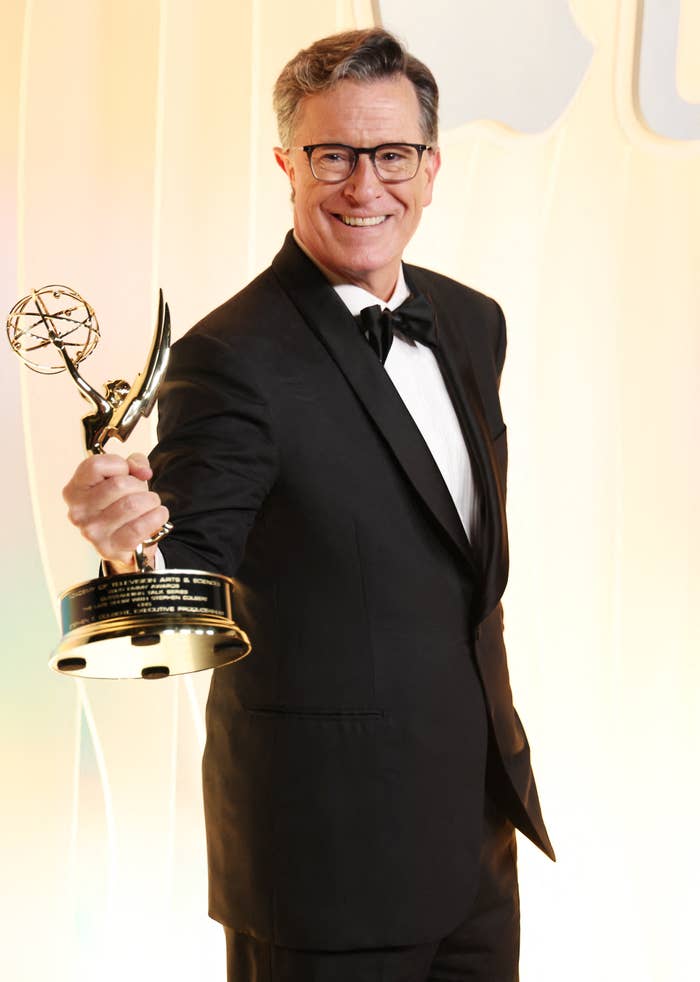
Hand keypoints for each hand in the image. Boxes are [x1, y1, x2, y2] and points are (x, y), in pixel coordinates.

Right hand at [62, 452, 168, 572]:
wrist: (124, 542)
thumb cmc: (121, 504)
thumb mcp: (123, 477)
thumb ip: (134, 463)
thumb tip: (143, 472)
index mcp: (75, 489)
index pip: (96, 465)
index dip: (120, 465)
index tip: (127, 473)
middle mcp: (78, 511)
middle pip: (119, 484)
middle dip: (139, 485)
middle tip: (142, 493)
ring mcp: (92, 531)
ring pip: (132, 504)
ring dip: (151, 501)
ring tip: (151, 504)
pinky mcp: (108, 548)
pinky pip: (139, 527)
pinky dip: (156, 518)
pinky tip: (158, 515)